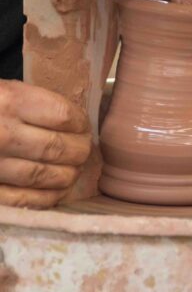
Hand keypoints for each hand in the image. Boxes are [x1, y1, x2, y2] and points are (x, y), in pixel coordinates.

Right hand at [0, 80, 90, 208]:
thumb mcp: (1, 91)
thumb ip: (31, 102)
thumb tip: (74, 122)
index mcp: (8, 100)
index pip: (63, 115)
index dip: (80, 123)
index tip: (82, 126)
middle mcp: (2, 133)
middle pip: (59, 148)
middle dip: (80, 151)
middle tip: (83, 150)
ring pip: (46, 176)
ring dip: (68, 175)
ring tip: (73, 170)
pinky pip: (25, 200)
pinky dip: (47, 198)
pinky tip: (56, 191)